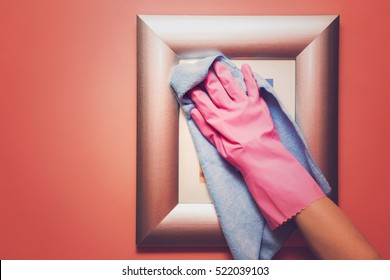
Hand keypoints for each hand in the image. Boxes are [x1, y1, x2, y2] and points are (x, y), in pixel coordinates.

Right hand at [189, 61, 324, 228]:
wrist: (262, 156)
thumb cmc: (239, 154)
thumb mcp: (217, 145)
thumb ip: (205, 128)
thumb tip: (194, 113)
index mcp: (218, 121)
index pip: (204, 103)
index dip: (196, 94)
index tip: (191, 87)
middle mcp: (230, 110)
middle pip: (216, 90)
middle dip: (208, 79)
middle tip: (202, 70)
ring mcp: (244, 105)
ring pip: (231, 85)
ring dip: (223, 73)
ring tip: (217, 64)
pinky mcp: (257, 104)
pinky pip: (252, 86)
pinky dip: (248, 76)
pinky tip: (244, 67)